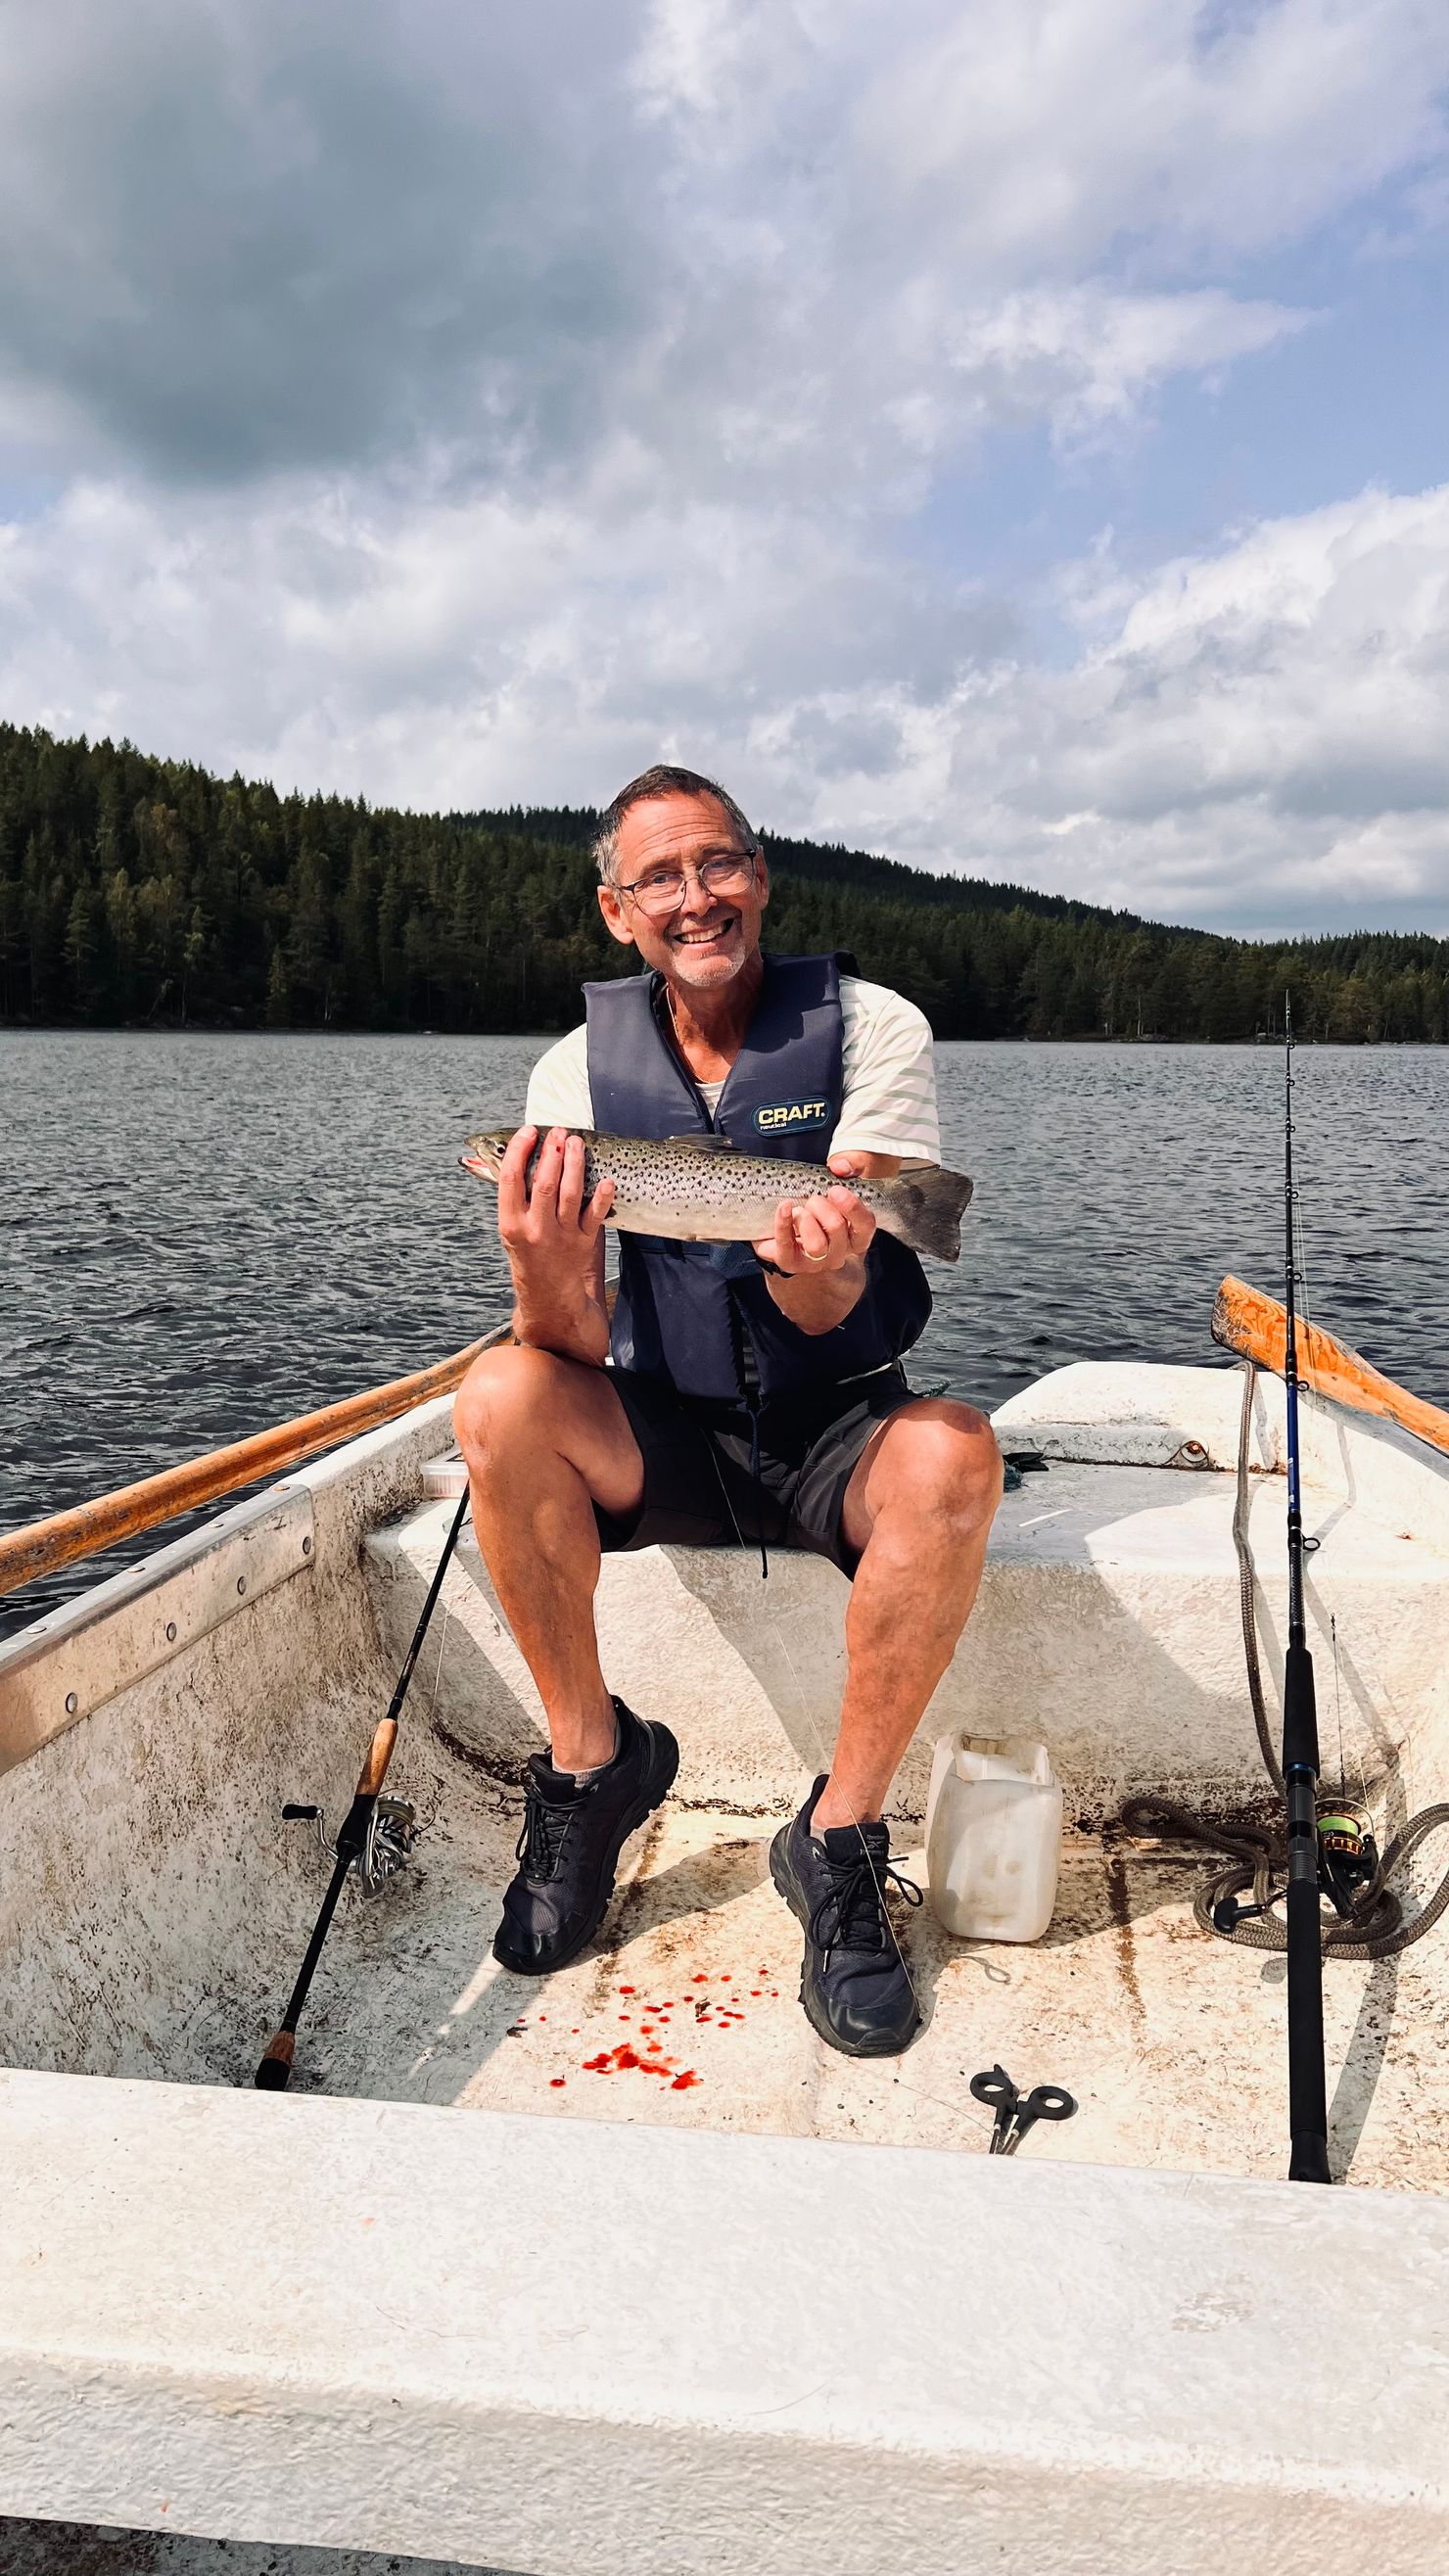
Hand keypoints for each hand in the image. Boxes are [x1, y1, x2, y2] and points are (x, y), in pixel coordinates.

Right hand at [498, 1125, 613, 1292]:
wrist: (548, 1293)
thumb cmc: (528, 1251)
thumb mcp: (511, 1226)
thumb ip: (513, 1194)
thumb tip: (507, 1152)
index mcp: (511, 1223)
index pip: (510, 1179)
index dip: (519, 1151)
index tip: (529, 1131)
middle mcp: (535, 1229)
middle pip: (544, 1183)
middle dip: (552, 1153)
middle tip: (559, 1132)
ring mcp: (561, 1236)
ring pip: (569, 1194)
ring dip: (574, 1164)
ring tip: (576, 1143)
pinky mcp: (583, 1242)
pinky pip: (594, 1216)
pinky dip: (601, 1198)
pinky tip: (606, 1180)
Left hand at [752, 1158, 876, 1275]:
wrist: (784, 1232)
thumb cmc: (816, 1209)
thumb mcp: (837, 1186)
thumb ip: (848, 1168)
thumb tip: (841, 1166)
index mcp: (855, 1235)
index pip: (866, 1225)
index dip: (853, 1207)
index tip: (835, 1190)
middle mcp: (839, 1252)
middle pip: (837, 1227)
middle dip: (821, 1205)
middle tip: (813, 1199)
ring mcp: (815, 1262)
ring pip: (816, 1244)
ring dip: (804, 1218)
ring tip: (799, 1211)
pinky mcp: (790, 1263)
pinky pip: (786, 1245)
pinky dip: (783, 1222)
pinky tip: (784, 1207)